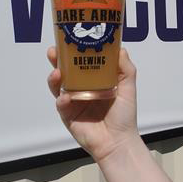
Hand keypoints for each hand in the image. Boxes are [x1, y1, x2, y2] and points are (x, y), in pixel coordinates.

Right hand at [47, 47, 139, 162]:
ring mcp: (73, 102)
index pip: (81, 62)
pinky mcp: (68, 116)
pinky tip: (66, 96)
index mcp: (94, 80)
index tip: (69, 40)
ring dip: (54, 78)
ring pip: (58, 86)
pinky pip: (61, 105)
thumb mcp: (128, 88)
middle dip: (57, 61)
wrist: (118, 141)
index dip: (74, 51)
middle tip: (53, 51)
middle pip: (65, 71)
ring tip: (56, 72)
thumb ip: (125, 69)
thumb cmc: (124, 114)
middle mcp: (82, 89)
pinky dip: (62, 99)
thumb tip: (120, 48)